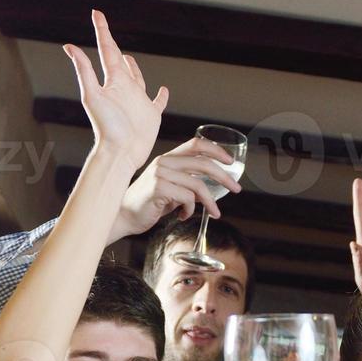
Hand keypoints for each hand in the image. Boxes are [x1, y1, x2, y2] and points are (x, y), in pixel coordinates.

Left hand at [63, 9, 167, 170]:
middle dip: (114, 48)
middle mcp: (125, 88)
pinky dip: (160, 95)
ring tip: (129, 59)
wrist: (121, 152)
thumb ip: (84, 70)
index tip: (97, 13)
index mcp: (113, 81)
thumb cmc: (106, 127)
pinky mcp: (151, 115)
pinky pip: (157, 102)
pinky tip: (163, 90)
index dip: (102, 30)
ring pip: (137, 79)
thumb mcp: (93, 95)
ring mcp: (138, 101)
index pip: (106, 49)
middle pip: (120, 63)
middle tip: (108, 35)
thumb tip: (69, 46)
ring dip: (134, 68)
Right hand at [112, 136, 243, 241]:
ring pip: (198, 185)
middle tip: (237, 189)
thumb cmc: (148, 204)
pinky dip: (190, 210)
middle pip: (203, 164)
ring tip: (214, 213)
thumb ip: (187, 183)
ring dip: (210, 202)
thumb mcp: (171, 189)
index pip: (196, 144)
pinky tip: (183, 216)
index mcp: (168, 158)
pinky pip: (187, 198)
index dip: (216, 150)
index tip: (230, 161)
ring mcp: (160, 174)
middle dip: (224, 177)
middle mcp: (164, 162)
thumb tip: (210, 188)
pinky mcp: (159, 188)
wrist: (124, 216)